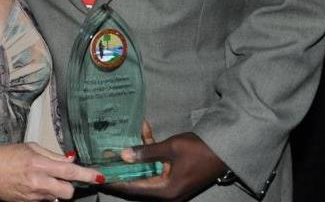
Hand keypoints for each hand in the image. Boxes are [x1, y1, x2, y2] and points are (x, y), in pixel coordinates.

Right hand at [0, 143, 103, 201]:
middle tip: (64, 178)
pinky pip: (45, 201)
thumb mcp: (31, 147)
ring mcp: (33, 196)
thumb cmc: (7, 155)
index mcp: (40, 164)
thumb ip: (53, 155)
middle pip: (68, 192)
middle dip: (71, 186)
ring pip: (57, 198)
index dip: (87, 174)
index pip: (69, 171)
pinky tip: (36, 185)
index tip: (100, 176)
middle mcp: (38, 182)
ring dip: (57, 190)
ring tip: (45, 179)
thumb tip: (70, 159)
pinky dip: (46, 194)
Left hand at [107, 125, 227, 201]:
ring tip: (117, 144)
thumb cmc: (199, 150)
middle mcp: (167, 192)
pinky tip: (143, 131)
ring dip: (135, 156)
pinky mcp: (175, 175)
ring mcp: (171, 184)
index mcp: (166, 191)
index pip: (134, 188)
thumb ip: (147, 152)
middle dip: (121, 168)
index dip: (115, 181)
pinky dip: (150, 151)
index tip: (99, 175)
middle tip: (104, 159)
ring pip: (146, 171)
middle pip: (137, 181)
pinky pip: (157, 165)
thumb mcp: (171, 149)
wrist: (225, 148)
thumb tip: (123, 155)